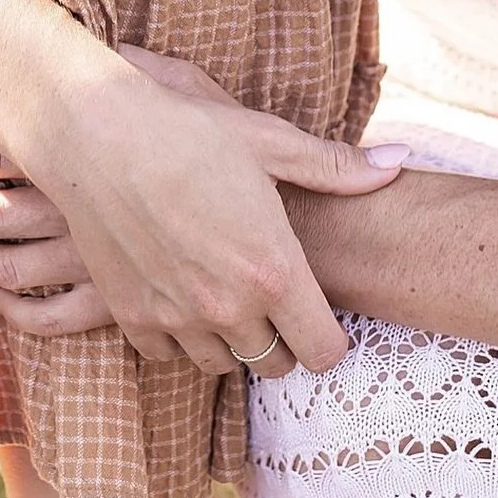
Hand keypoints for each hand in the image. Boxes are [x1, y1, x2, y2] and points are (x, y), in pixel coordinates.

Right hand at [0, 48, 405, 377]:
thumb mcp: (270, 141)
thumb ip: (336, 168)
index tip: (321, 312)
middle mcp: (229, 309)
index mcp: (274, 272)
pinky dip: (182, 334)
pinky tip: (184, 292)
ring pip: (225, 364)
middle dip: (284, 339)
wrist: (98, 136)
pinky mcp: (133, 319)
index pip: (325, 353)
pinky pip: (171, 355)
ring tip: (230, 290)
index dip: (330, 337)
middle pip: (278, 365)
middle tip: (275, 296)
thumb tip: (399, 163)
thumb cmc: (191, 132)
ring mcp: (178, 320)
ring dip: (233, 338)